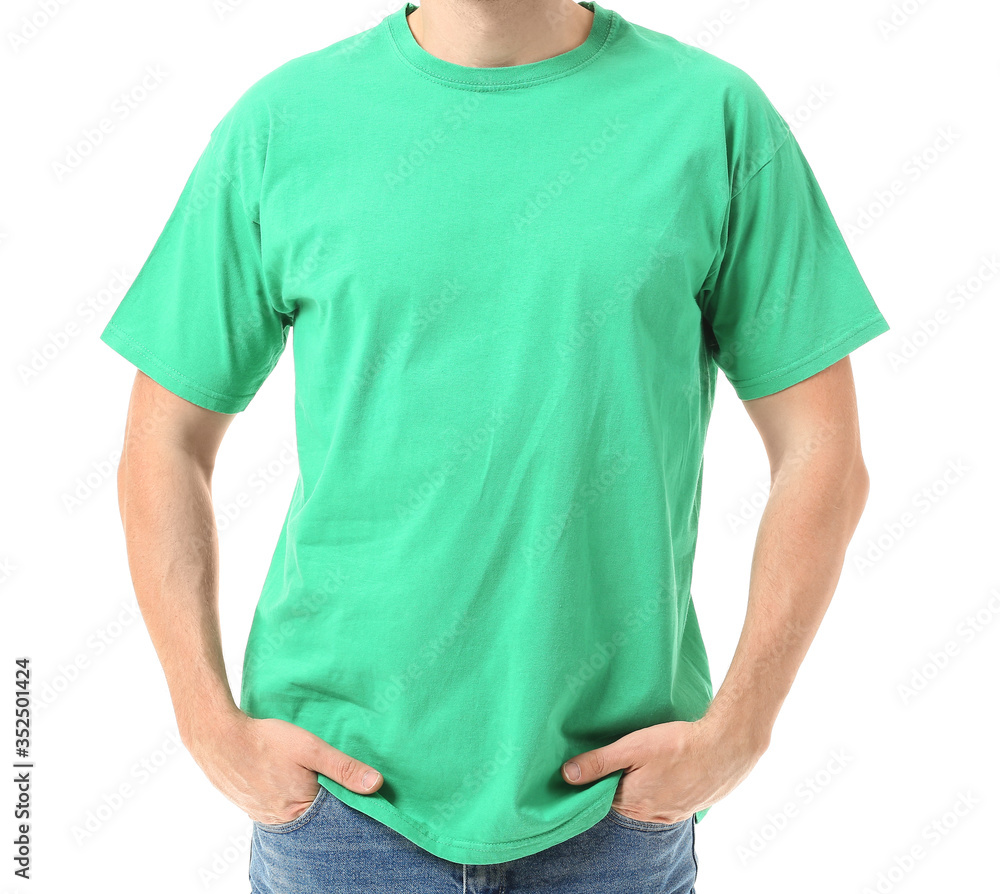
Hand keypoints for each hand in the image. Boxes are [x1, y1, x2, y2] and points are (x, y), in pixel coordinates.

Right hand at [183, 709, 383, 824]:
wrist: (218, 737)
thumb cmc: (266, 741)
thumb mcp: (311, 749)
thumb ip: (343, 768)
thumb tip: (376, 784)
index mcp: (299, 810)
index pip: (334, 815)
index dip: (346, 800)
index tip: (353, 786)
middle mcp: (281, 821)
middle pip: (313, 815)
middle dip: (324, 798)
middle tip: (325, 775)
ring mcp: (262, 815)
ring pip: (293, 810)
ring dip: (303, 796)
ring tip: (305, 775)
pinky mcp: (250, 806)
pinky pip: (275, 807)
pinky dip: (284, 795)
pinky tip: (284, 778)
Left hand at [561, 715, 767, 823]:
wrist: (728, 746)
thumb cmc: (678, 744)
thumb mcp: (632, 747)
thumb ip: (599, 762)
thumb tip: (567, 775)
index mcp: (634, 801)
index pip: (603, 796)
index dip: (597, 779)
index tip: (597, 763)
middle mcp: (653, 813)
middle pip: (624, 800)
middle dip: (618, 782)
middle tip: (620, 758)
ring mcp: (675, 812)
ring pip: (646, 801)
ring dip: (640, 785)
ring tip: (643, 763)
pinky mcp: (692, 806)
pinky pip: (667, 801)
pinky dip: (661, 789)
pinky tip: (666, 771)